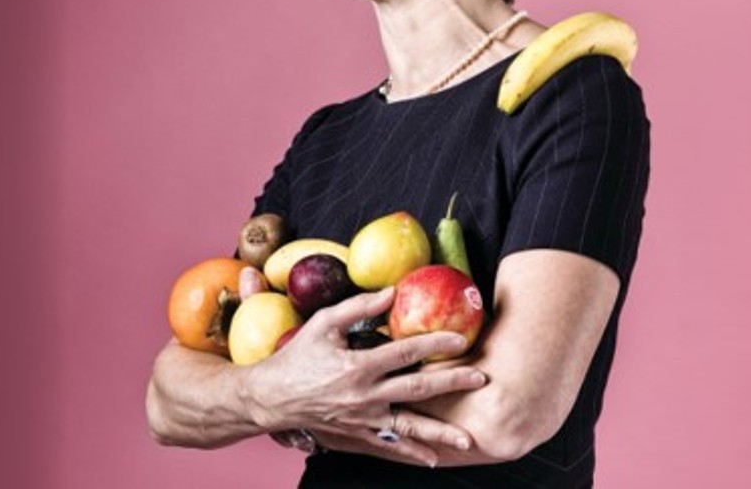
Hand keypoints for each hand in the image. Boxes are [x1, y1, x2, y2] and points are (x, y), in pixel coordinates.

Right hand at [245, 287, 485, 458]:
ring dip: (440, 433)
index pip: (405, 352)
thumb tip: (392, 292)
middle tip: (480, 379)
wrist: (271, 398)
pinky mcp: (357, 435)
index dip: (435, 344)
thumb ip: (358, 307)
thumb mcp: (324, 324)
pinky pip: (389, 446)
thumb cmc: (297, 356)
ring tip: (468, 439)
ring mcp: (362, 420)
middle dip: (452, 384)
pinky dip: (412, 453)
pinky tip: (433, 458)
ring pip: (408, 426)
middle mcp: (364, 396)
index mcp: (358, 366)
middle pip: (417, 389)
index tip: (460, 339)